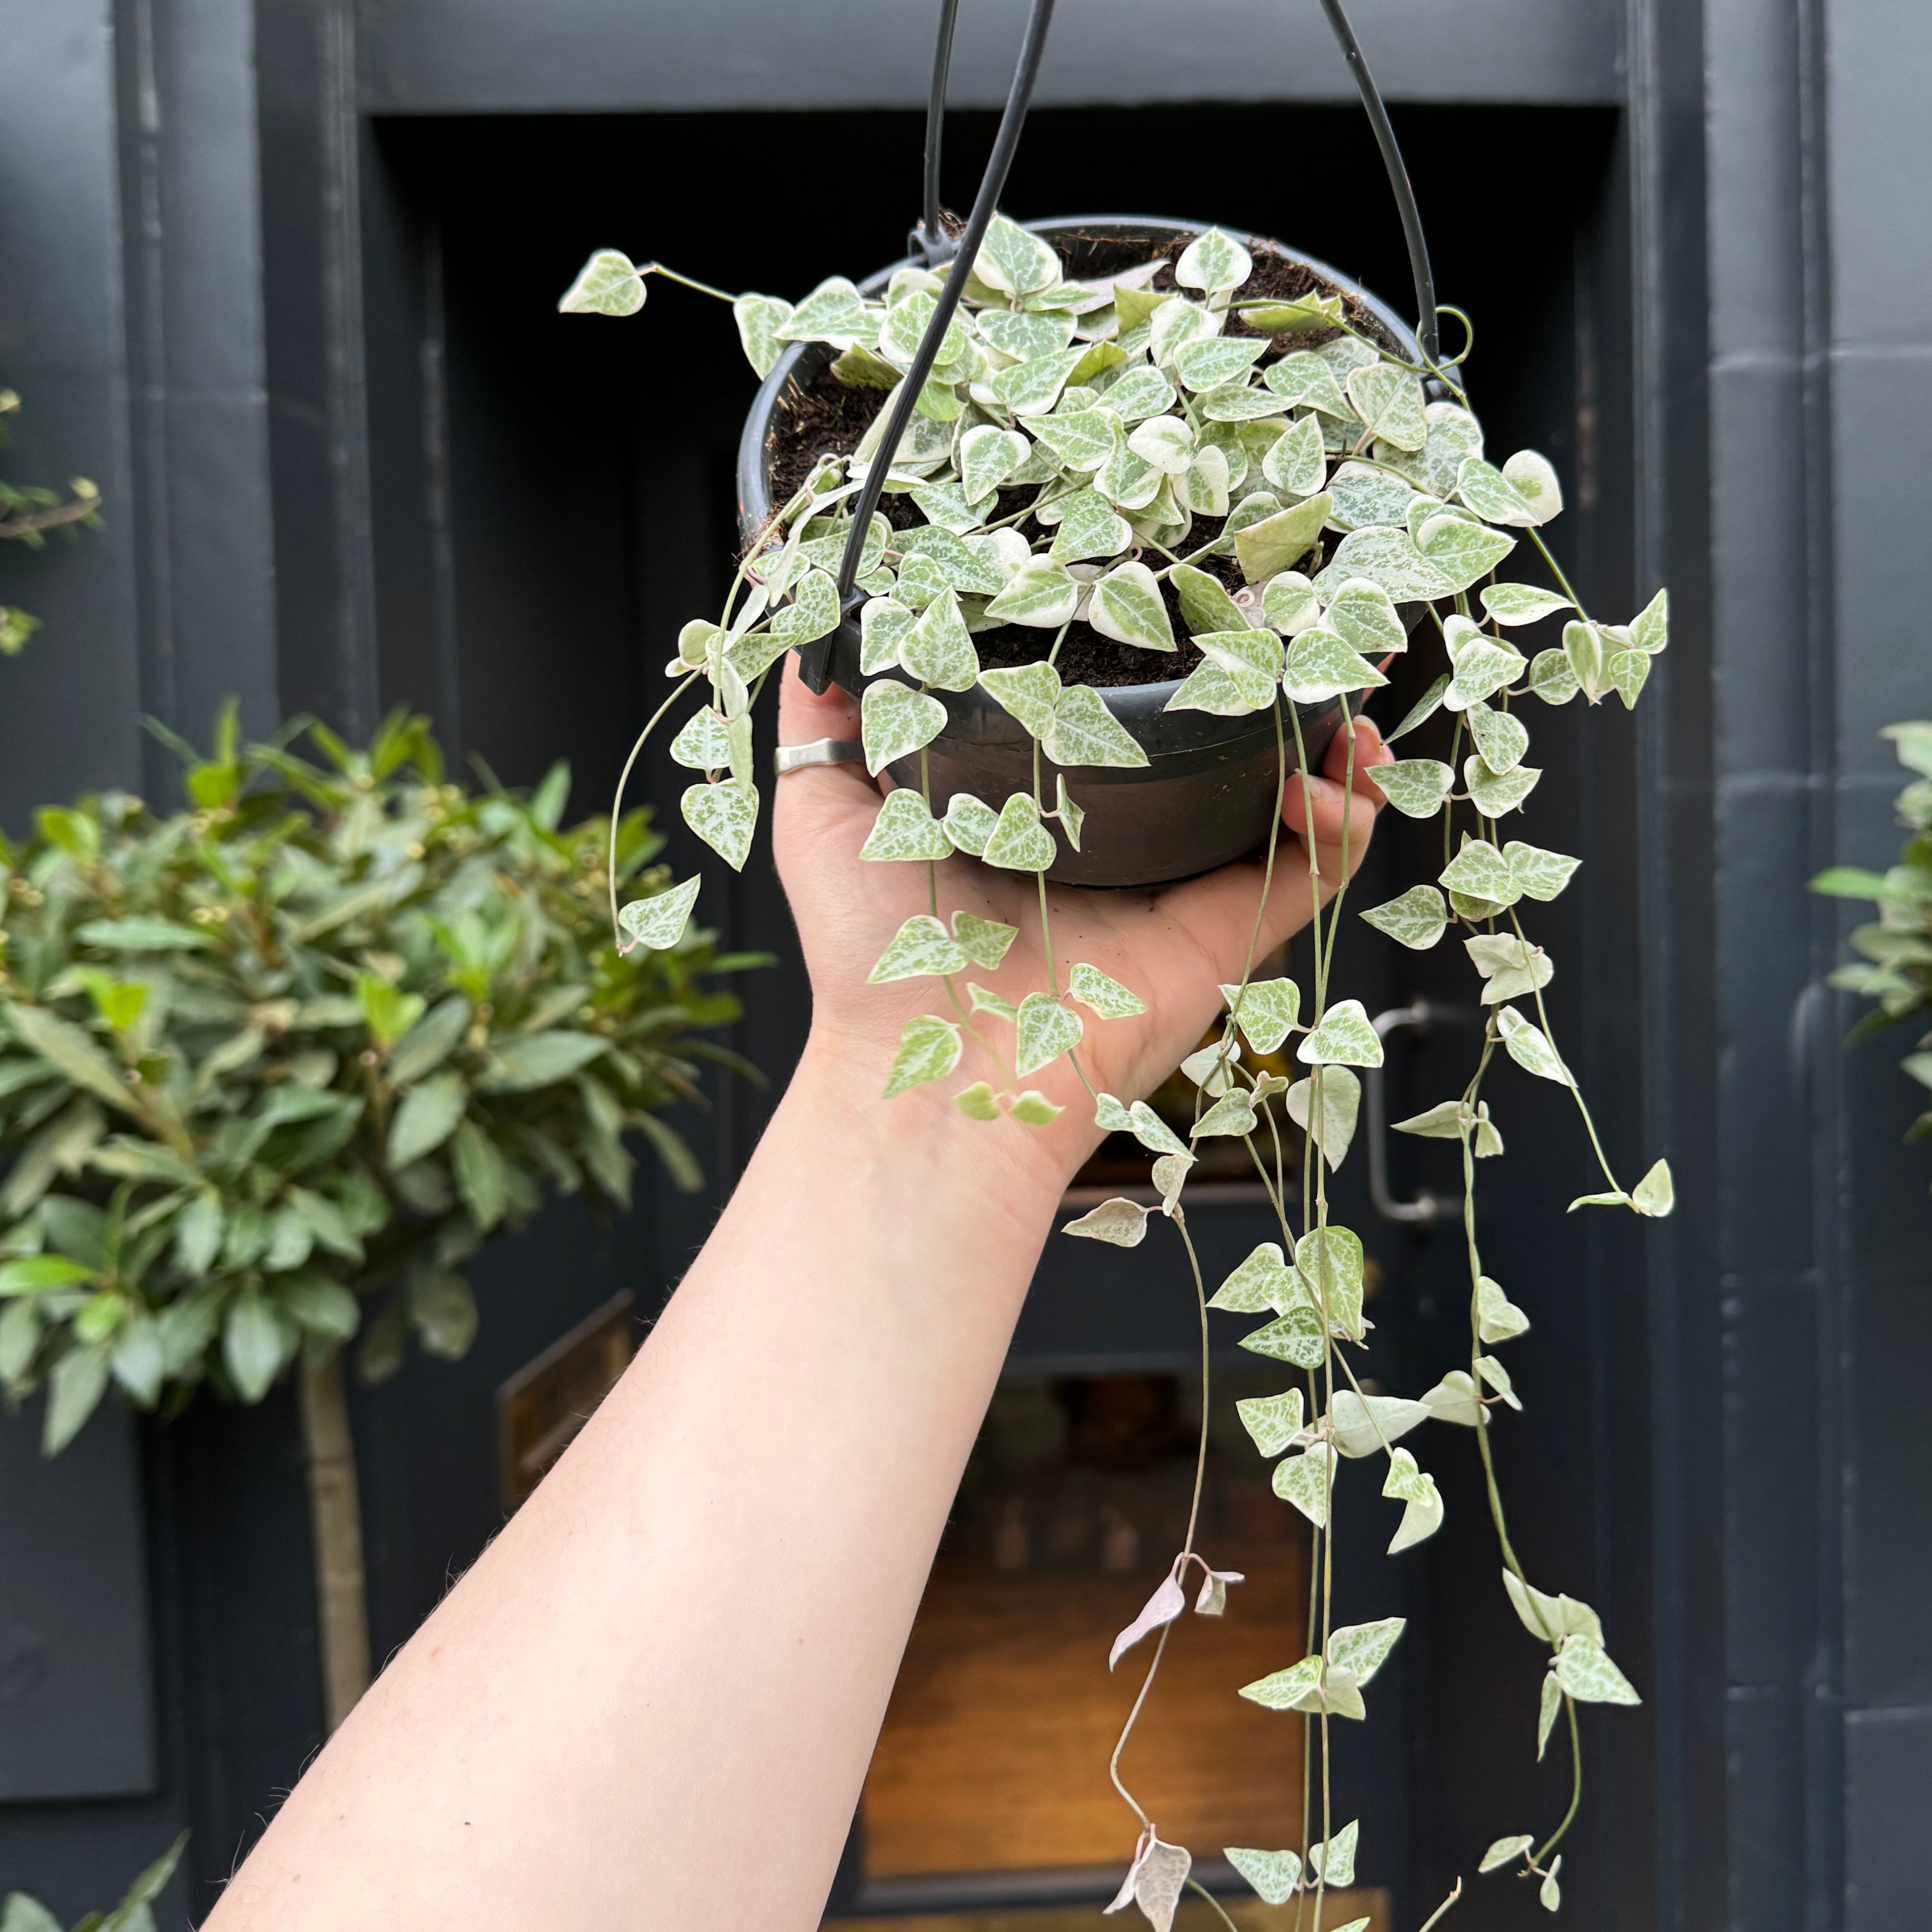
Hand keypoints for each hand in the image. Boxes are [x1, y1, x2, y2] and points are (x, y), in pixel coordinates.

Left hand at [772, 657, 1392, 1189]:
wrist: (929, 1073)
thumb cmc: (872, 955)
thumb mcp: (827, 810)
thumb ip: (826, 719)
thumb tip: (814, 629)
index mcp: (1044, 814)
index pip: (1120, 725)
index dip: (1163, 665)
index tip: (1187, 602)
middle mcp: (1122, 848)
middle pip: (1217, 755)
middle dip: (1266, 691)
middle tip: (1292, 633)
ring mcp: (1181, 893)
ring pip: (1284, 805)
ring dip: (1329, 742)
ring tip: (1344, 692)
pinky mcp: (1227, 939)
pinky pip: (1313, 872)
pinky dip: (1345, 819)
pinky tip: (1336, 773)